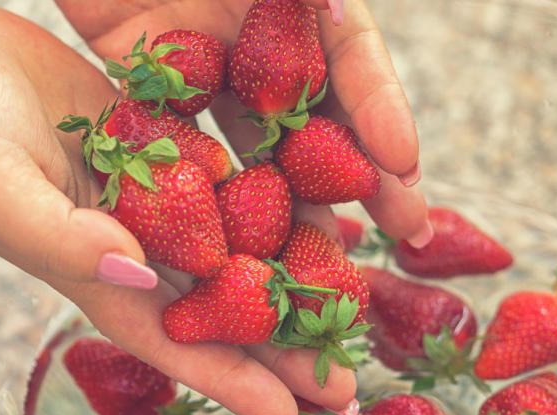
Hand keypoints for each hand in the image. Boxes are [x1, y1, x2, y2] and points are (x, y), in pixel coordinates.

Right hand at [0, 4, 359, 414]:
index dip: (234, 383)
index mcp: (94, 271)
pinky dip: (275, 199)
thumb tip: (136, 269)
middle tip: (347, 391)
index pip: (176, 342)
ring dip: (290, 281)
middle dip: (281, 353)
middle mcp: (131, 244)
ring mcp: (147, 195)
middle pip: (220, 311)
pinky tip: (325, 211)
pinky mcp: (157, 143)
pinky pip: (227, 180)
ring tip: (350, 311)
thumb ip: (62, 238)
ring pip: (234, 249)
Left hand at [56, 0, 431, 244]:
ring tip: (327, 250)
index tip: (405, 165)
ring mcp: (208, 63)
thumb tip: (342, 14)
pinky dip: (211, 188)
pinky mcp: (150, 83)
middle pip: (322, 111)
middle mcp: (261, 33)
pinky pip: (186, 141)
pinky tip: (237, 235)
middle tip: (406, 230)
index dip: (382, 111)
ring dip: (297, 196)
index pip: (354, 56)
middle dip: (363, 172)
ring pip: (261, 141)